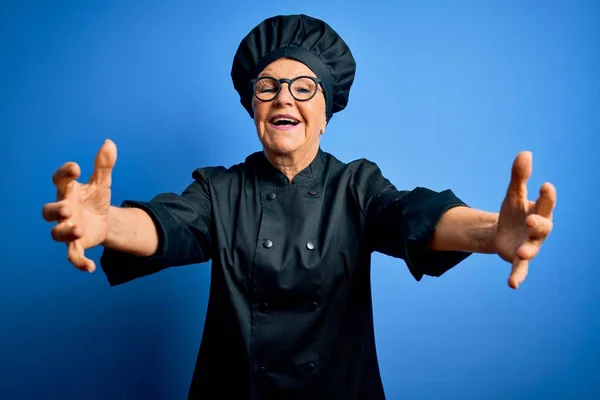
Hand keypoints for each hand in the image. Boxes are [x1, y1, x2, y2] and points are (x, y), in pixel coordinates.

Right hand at [42, 140, 116, 271]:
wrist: (102, 220)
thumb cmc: (95, 198)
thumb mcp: (103, 182)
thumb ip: (104, 165)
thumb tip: (109, 143)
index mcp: (68, 191)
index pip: (60, 180)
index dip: (65, 173)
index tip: (76, 168)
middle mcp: (64, 210)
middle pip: (49, 211)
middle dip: (55, 210)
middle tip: (66, 208)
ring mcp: (68, 228)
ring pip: (57, 234)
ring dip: (65, 232)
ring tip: (77, 230)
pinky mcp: (76, 245)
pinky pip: (73, 256)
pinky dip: (80, 262)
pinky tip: (90, 267)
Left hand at [494, 151, 555, 288]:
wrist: (503, 232)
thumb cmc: (514, 211)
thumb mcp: (513, 194)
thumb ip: (519, 177)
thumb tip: (525, 153)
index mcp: (540, 211)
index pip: (546, 203)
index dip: (546, 196)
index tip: (545, 185)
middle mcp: (538, 230)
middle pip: (543, 227)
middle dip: (538, 224)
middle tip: (531, 220)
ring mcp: (530, 245)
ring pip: (533, 249)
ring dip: (528, 250)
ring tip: (523, 252)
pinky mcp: (518, 259)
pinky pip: (519, 269)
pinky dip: (517, 277)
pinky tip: (513, 285)